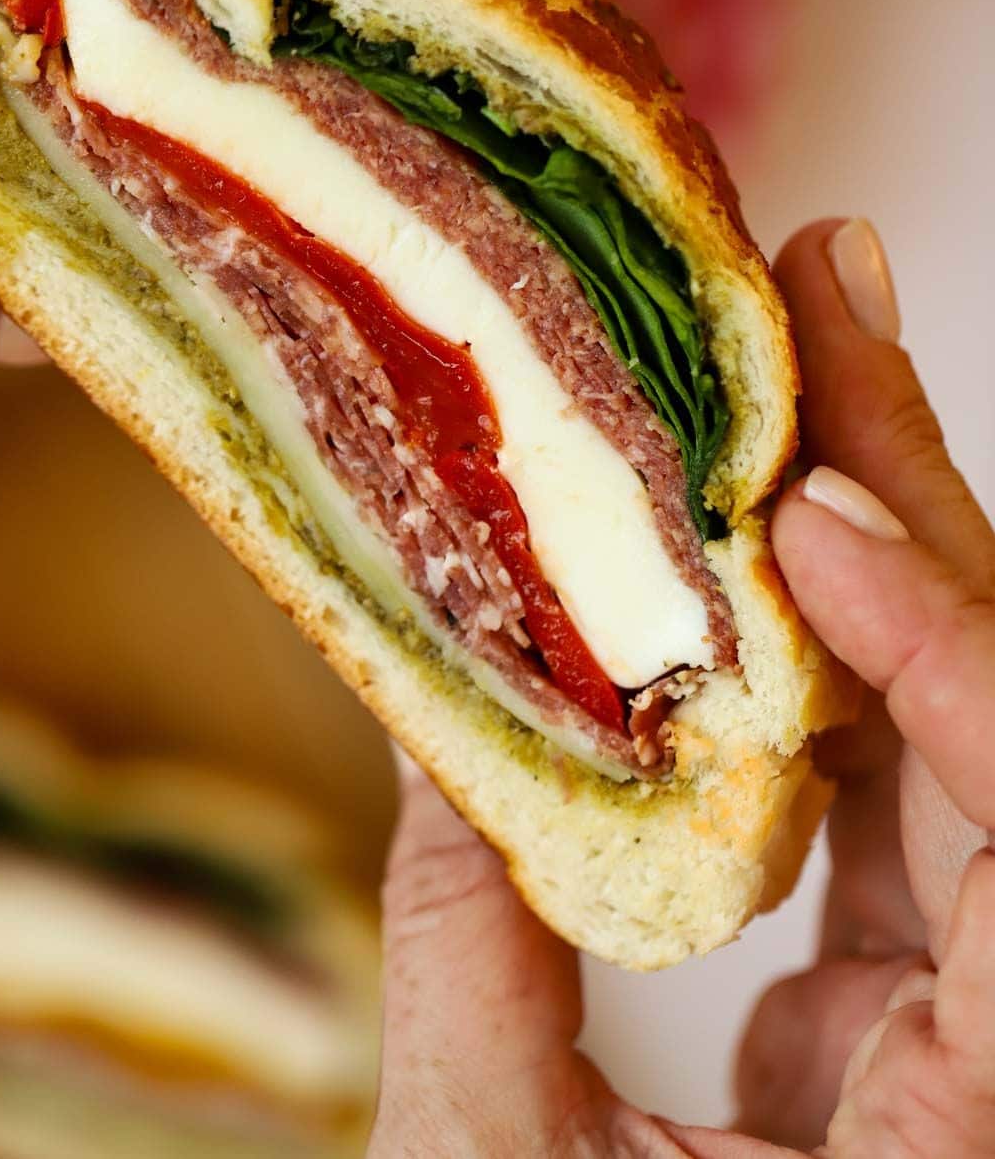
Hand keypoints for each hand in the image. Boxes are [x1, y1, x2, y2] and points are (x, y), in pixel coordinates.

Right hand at [371, 218, 994, 1158]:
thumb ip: (475, 941)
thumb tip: (434, 701)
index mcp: (981, 1122)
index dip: (949, 657)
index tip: (819, 506)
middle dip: (910, 499)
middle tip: (829, 298)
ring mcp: (963, 1020)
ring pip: (951, 737)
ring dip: (867, 539)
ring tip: (788, 364)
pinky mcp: (900, 1005)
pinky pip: (879, 795)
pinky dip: (807, 658)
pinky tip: (733, 538)